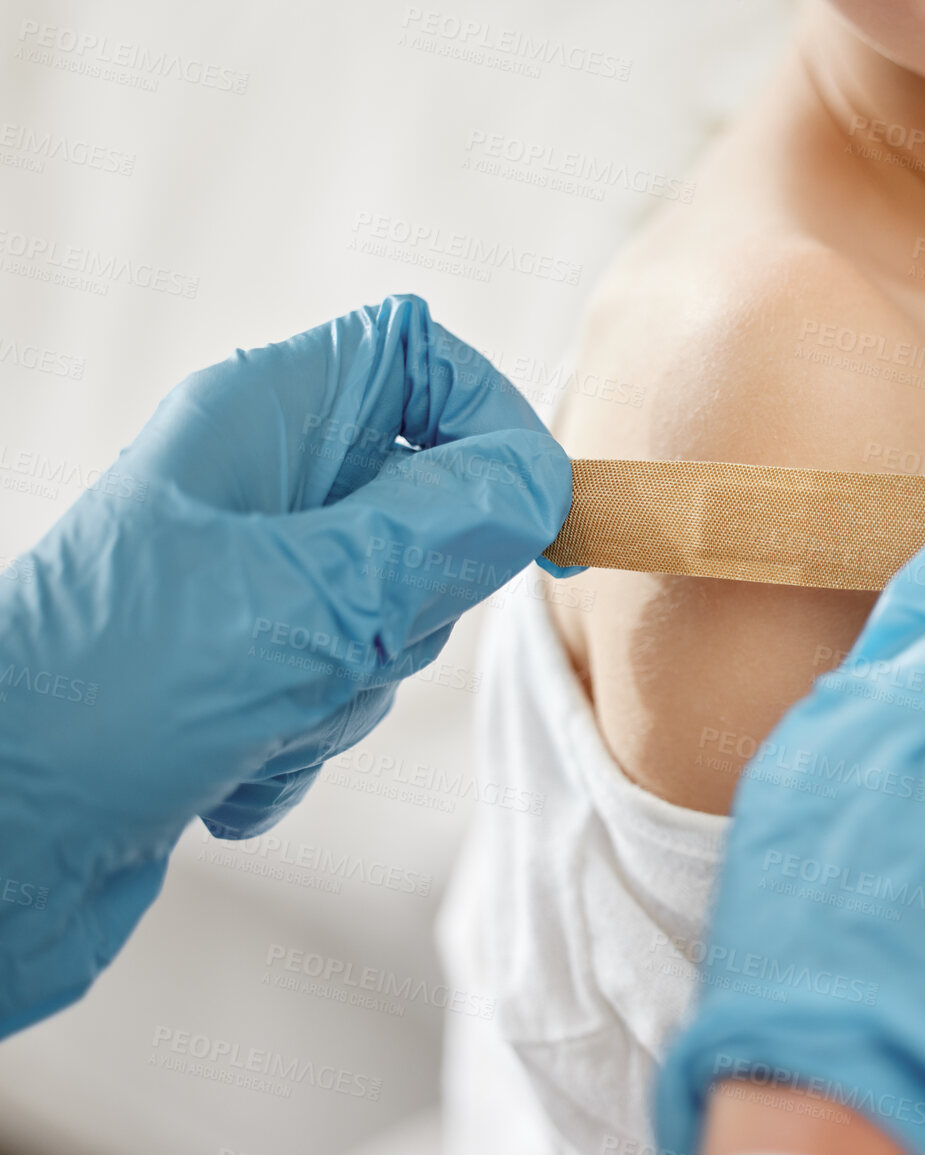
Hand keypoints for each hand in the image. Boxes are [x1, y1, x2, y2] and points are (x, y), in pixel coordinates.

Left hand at [0, 295, 571, 1036]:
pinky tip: (226, 768)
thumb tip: (538, 482)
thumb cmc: (106, 699)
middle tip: (345, 638)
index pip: (420, 359)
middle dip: (418, 595)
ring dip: (354, 684)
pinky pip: (337, 689)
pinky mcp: (235, 675)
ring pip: (390, 610)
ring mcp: (244, 585)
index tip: (537, 521)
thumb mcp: (305, 599)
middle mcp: (253, 489)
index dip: (494, 424)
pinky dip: (303, 740)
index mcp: (259, 420)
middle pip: (427, 501)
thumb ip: (440, 530)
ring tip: (262, 713)